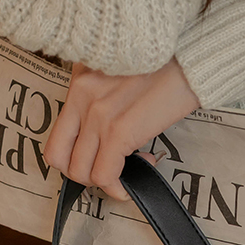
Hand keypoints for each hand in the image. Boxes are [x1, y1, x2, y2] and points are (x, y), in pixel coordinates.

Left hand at [44, 56, 201, 201]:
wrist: (190, 58)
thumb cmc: (162, 62)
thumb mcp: (117, 66)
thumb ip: (98, 91)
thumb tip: (98, 128)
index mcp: (79, 80)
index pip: (54, 137)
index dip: (73, 157)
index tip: (95, 157)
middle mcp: (82, 96)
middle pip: (59, 158)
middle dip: (84, 172)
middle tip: (108, 167)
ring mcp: (98, 114)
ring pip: (81, 172)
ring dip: (104, 179)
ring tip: (130, 164)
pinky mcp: (119, 131)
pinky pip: (105, 176)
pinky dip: (119, 185)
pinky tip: (143, 166)